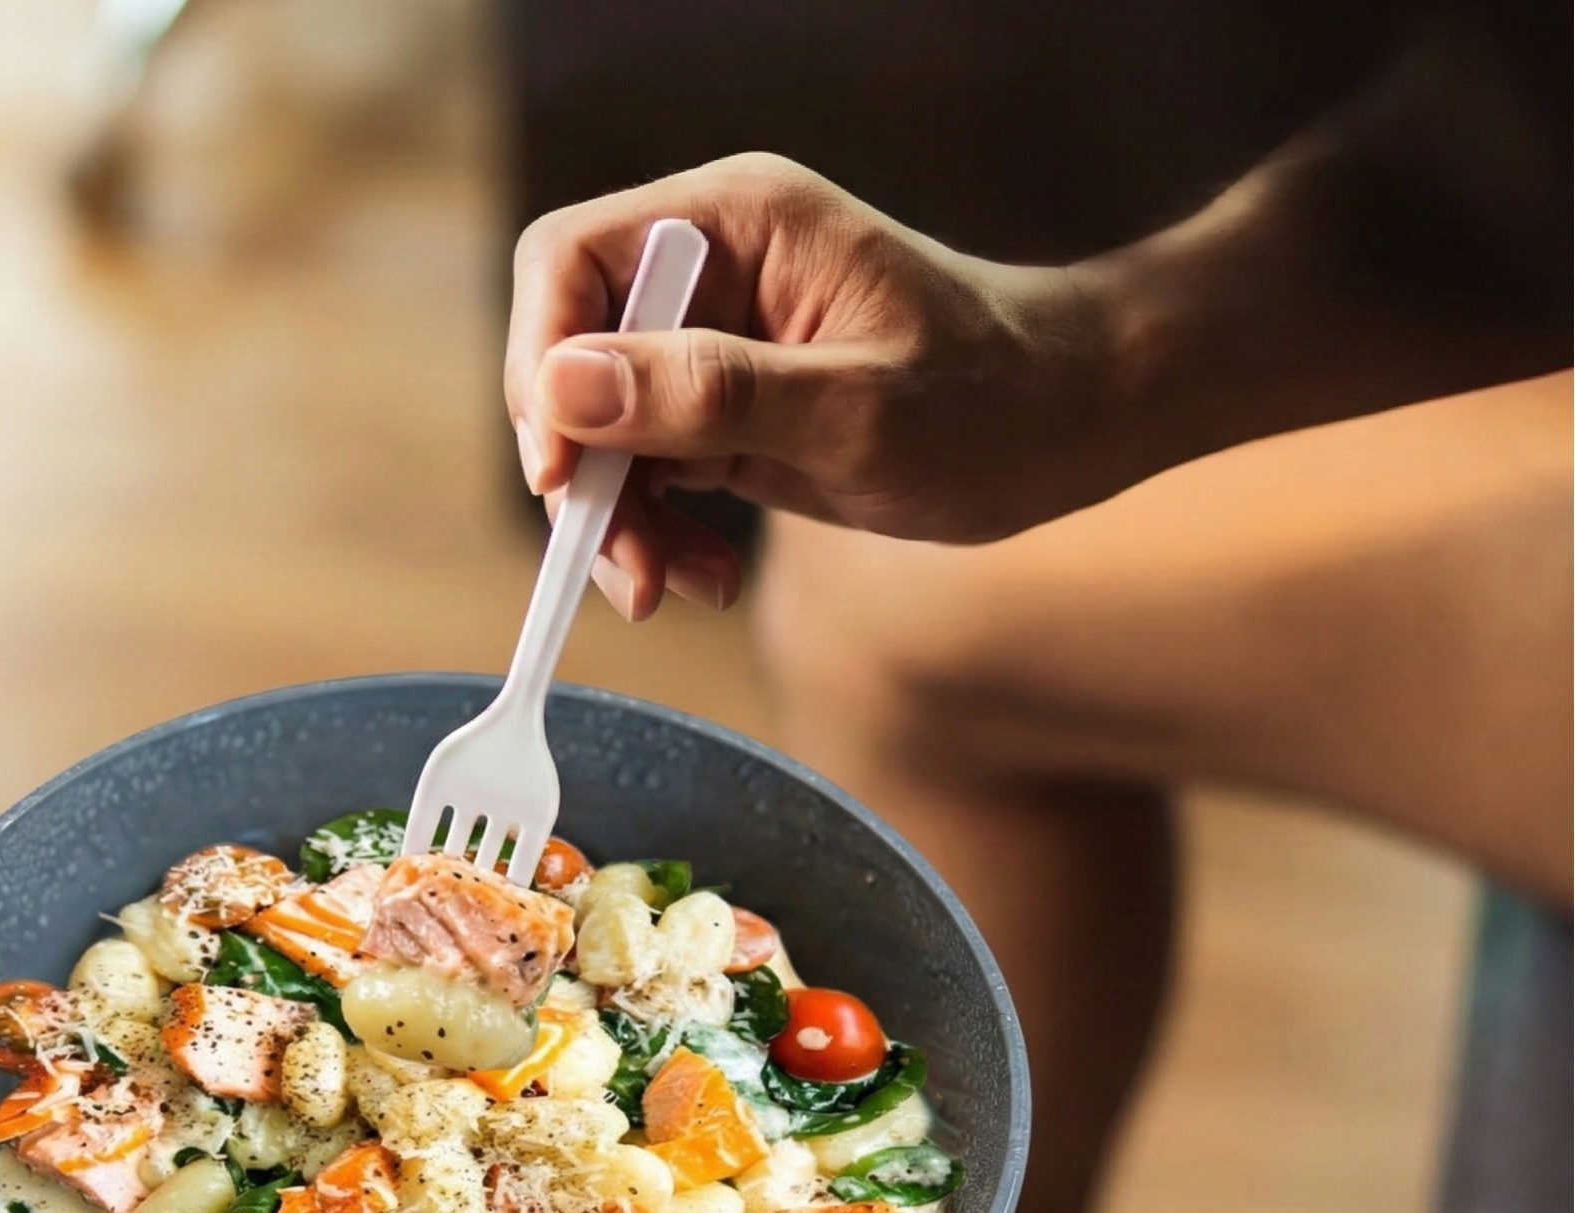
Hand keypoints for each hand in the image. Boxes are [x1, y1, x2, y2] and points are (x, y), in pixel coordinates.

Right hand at [505, 154, 1113, 620]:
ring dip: (620, 522)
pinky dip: (659, 535)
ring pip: (602, 431)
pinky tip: (705, 578)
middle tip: (623, 569)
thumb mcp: (853, 408)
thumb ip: (708, 393)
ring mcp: (713, 343)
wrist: (1071, 426)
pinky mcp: (727, 410)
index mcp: (735, 222)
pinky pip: (649, 472)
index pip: (570, 262)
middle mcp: (709, 272)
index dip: (541, 364)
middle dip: (584, 472)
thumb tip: (565, 388)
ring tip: (675, 589)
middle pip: (572, 357)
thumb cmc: (993, 399)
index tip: (560, 475)